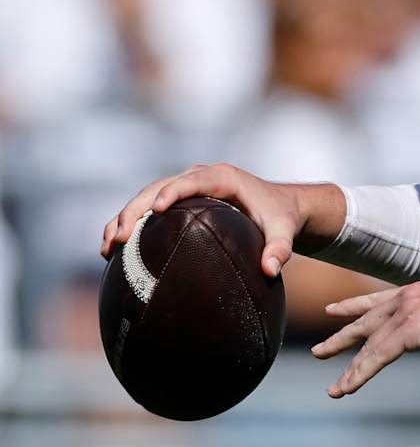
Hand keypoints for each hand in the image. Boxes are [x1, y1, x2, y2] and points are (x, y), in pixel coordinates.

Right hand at [101, 164, 316, 277]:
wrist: (280, 206)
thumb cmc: (281, 218)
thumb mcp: (284, 233)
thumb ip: (280, 249)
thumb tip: (270, 270)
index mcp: (223, 178)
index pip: (192, 181)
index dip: (172, 192)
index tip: (156, 210)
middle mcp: (200, 177)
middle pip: (158, 188)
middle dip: (135, 210)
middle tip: (119, 238)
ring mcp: (186, 186)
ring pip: (146, 197)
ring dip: (124, 219)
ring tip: (107, 248)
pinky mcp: (178, 199)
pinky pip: (148, 208)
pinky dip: (130, 225)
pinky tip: (113, 251)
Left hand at [311, 281, 419, 397]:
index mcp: (416, 291)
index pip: (376, 299)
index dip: (352, 305)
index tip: (332, 309)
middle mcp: (405, 298)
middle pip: (364, 321)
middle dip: (340, 338)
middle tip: (318, 352)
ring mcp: (405, 313)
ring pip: (368, 345)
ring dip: (350, 370)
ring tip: (334, 389)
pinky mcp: (408, 331)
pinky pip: (376, 357)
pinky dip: (359, 375)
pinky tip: (346, 389)